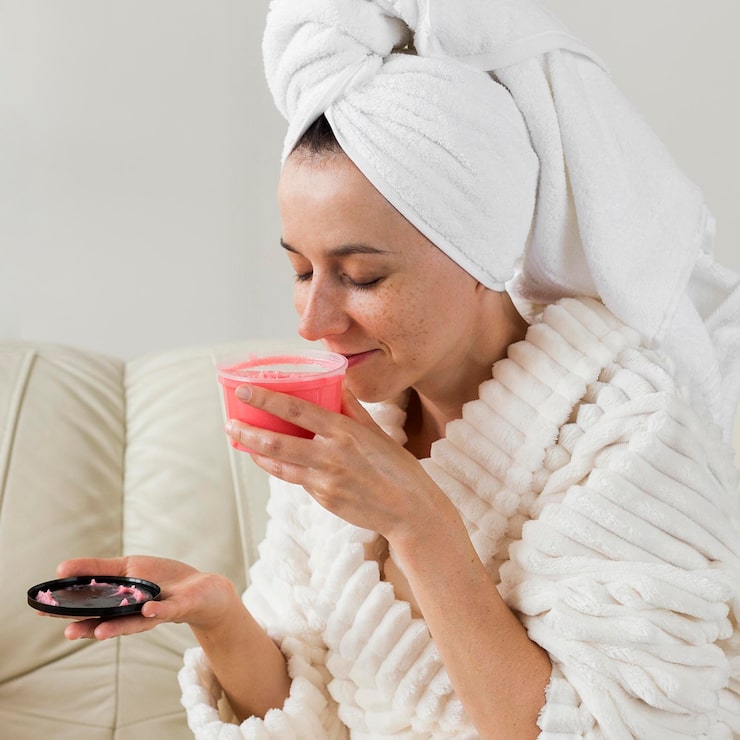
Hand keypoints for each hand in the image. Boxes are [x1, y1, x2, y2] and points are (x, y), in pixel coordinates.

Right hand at [55, 555, 238, 640]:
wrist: (203, 589)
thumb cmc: (163, 580)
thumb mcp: (128, 568)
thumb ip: (98, 568)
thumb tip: (62, 567)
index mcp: (119, 604)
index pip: (89, 609)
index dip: (67, 611)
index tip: (41, 611)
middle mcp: (134, 613)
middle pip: (107, 622)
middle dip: (88, 628)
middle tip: (67, 631)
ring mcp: (156, 612)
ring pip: (134, 623)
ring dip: (116, 628)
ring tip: (98, 632)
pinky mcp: (178, 607)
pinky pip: (167, 611)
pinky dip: (157, 611)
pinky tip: (148, 609)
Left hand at [225, 385, 459, 544]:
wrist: (410, 510)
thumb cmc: (396, 467)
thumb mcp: (376, 432)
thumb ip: (352, 409)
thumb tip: (336, 385)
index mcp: (345, 431)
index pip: (297, 409)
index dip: (267, 399)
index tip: (244, 390)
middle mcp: (331, 454)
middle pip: (278, 440)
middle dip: (248, 431)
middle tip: (230, 423)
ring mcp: (325, 480)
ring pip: (279, 464)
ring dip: (256, 452)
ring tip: (241, 441)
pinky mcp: (323, 499)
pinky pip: (296, 480)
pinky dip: (280, 467)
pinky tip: (269, 460)